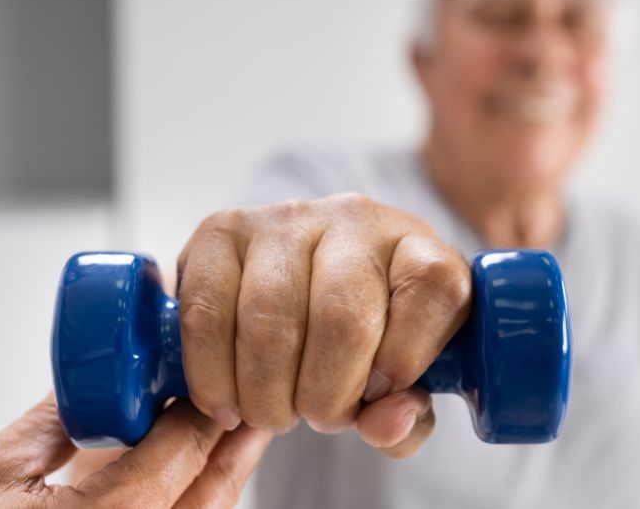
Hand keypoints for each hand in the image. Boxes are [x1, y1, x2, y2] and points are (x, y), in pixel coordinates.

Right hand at [0, 396, 270, 508]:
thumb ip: (55, 420)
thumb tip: (93, 379)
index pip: (181, 453)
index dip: (202, 406)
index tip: (211, 374)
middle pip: (211, 492)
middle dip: (233, 440)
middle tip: (248, 400)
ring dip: (219, 474)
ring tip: (230, 434)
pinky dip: (193, 502)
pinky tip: (192, 477)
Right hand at [177, 193, 471, 456]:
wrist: (298, 294)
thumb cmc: (363, 347)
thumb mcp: (401, 387)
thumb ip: (406, 419)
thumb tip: (386, 421)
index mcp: (418, 249)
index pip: (434, 285)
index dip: (408, 355)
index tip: (382, 394)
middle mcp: (355, 219)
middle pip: (342, 318)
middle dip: (325, 396)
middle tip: (316, 418)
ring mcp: (284, 219)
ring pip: (269, 321)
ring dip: (267, 395)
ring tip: (273, 413)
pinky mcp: (221, 230)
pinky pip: (206, 312)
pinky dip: (213, 376)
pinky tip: (227, 401)